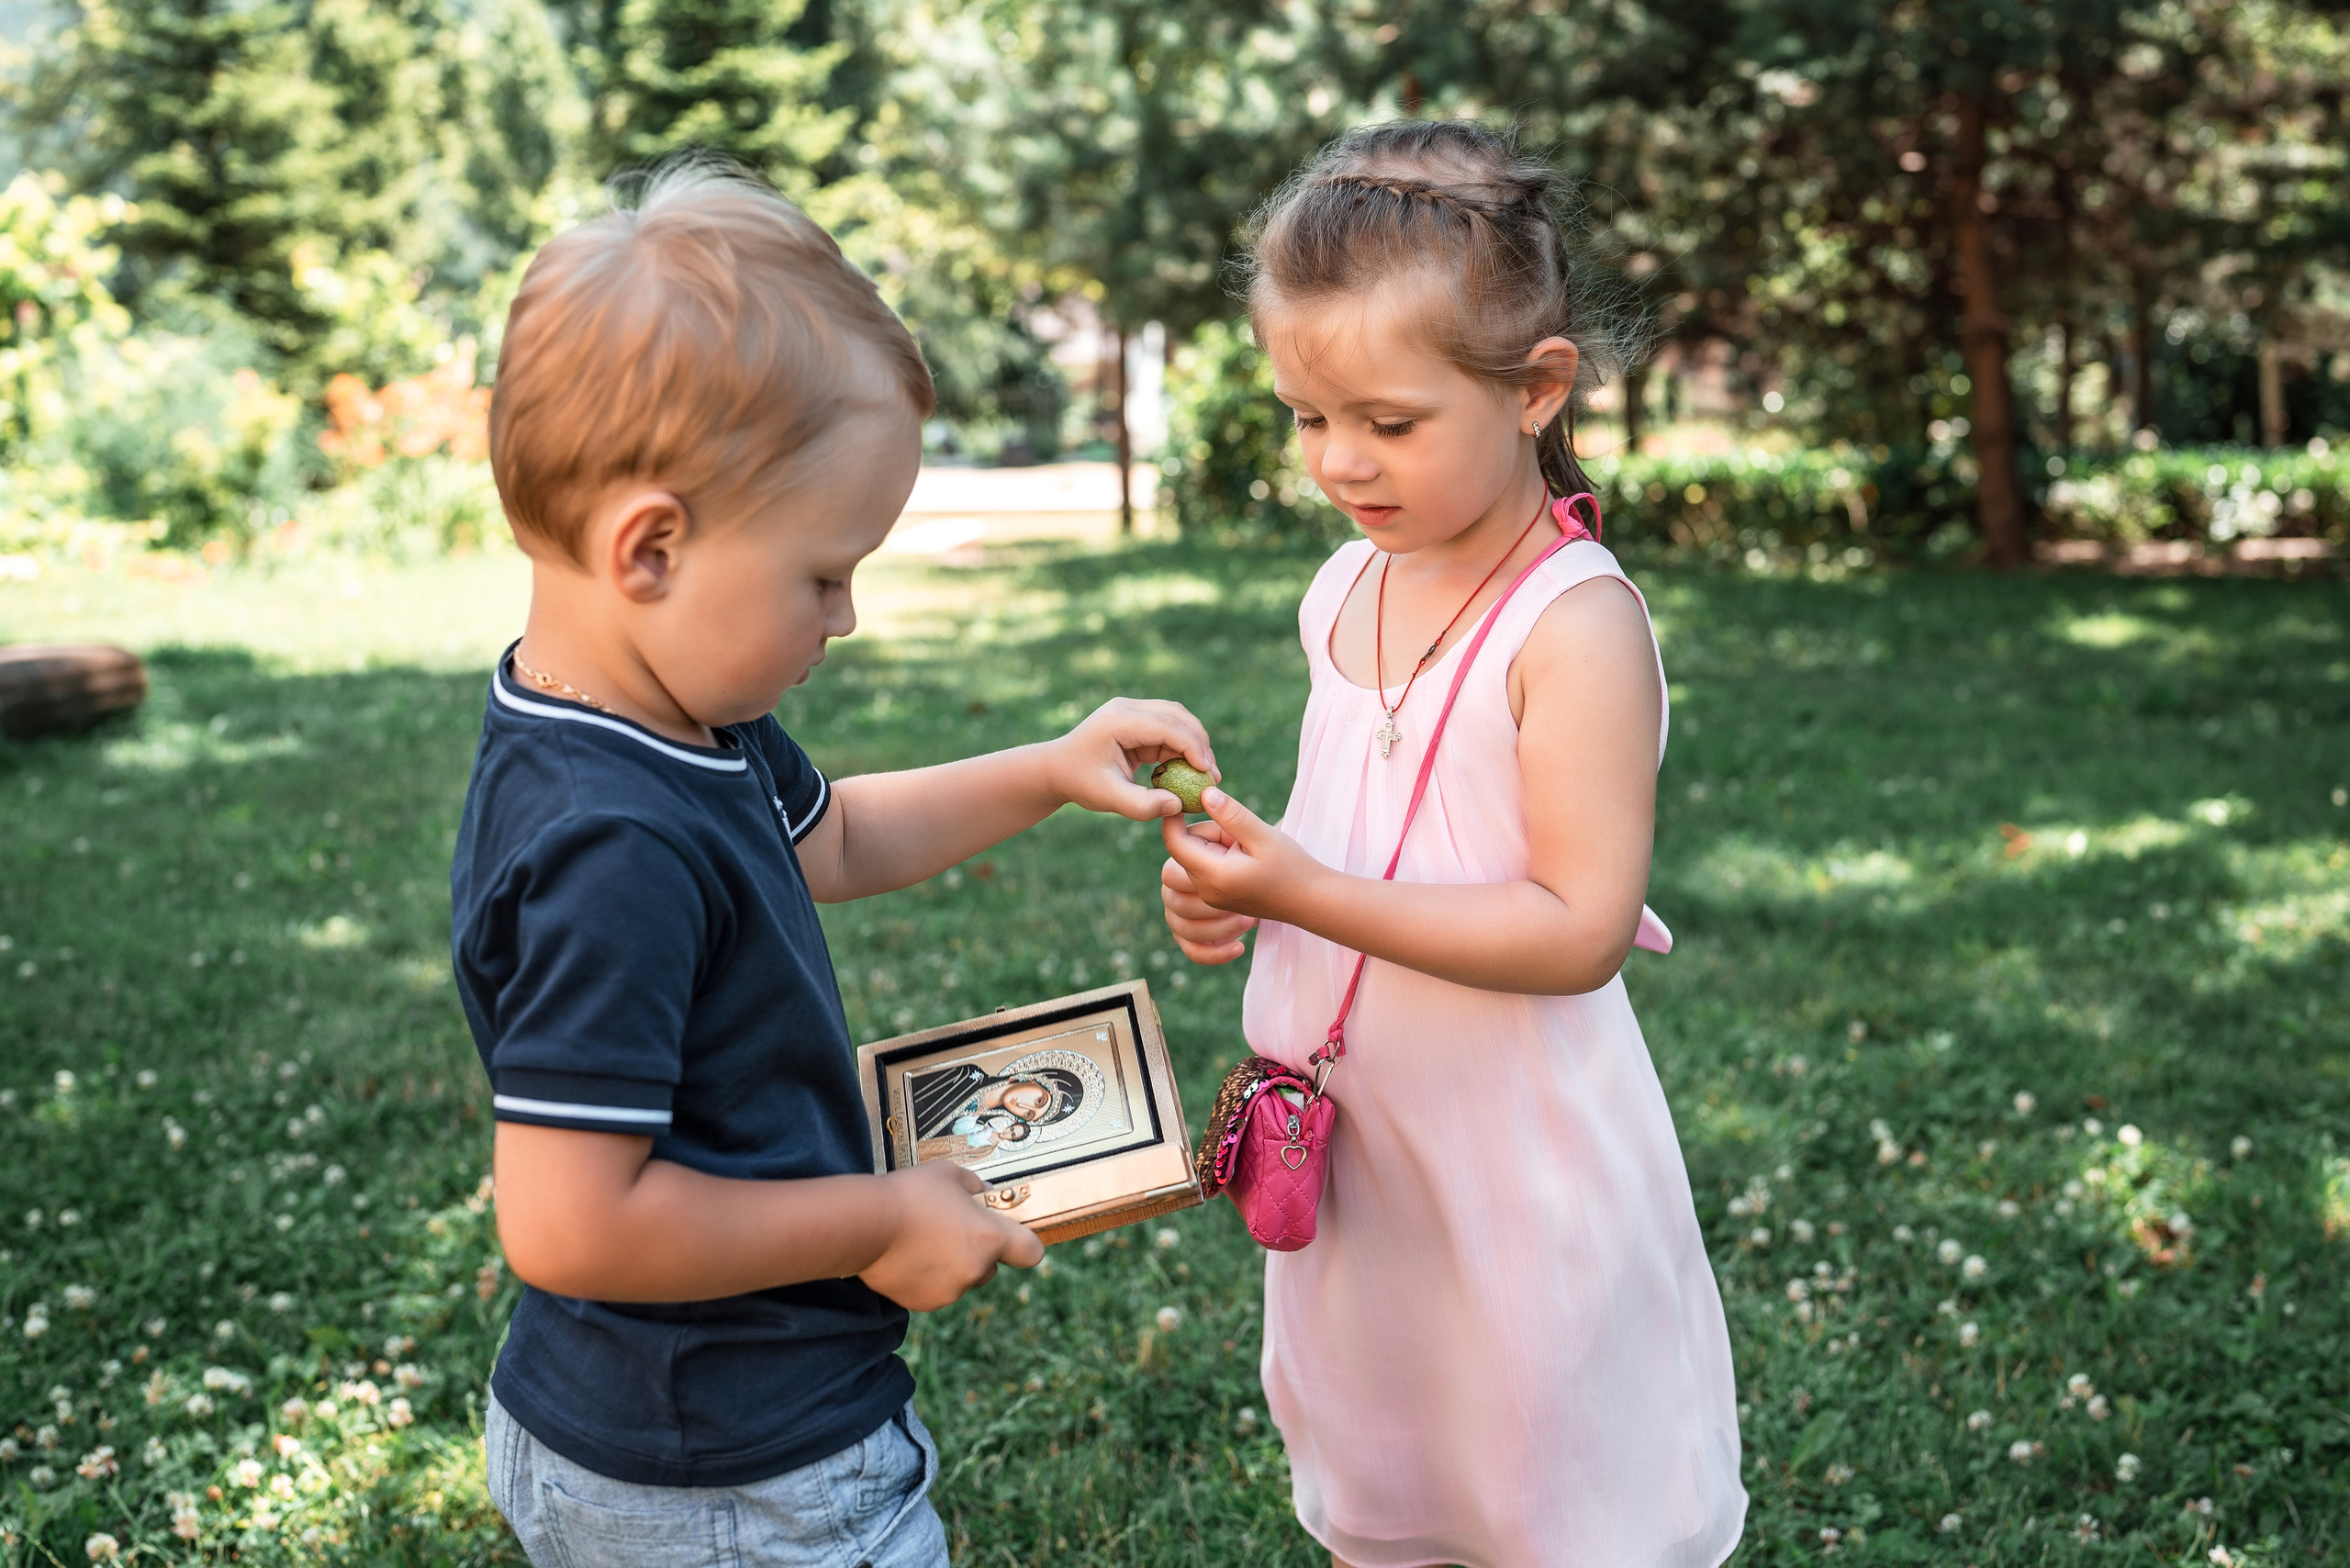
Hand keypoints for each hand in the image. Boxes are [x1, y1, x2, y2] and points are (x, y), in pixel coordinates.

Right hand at [858, 1163, 1043, 1311]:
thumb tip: (984, 1193)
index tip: (1010, 1237)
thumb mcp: (948, 1174)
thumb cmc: (910, 1194)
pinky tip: (908, 1257)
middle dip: (977, 1253)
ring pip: (960, 1281)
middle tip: (951, 1232)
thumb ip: (974, 1185)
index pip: (1031, 1252)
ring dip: (950, 1266)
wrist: (866, 1225)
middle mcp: (976, 1269)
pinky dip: (927, 1279)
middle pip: (991, 1268)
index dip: (1023, 1244)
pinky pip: (935, 1291)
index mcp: (990, 1237)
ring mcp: (950, 1291)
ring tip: (922, 1242)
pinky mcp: (924, 1303)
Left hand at [1043, 698, 1216, 820]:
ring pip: (1177, 718)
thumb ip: (1142, 806)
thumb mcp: (1108, 798)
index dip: (1192, 747)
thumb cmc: (1079, 782)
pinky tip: (1188, 770)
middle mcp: (1126, 708)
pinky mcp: (1138, 720)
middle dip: (1199, 744)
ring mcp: (1132, 710)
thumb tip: (1178, 804)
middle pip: (1177, 715)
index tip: (1208, 773)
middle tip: (1212, 775)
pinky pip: (1169, 728)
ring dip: (1194, 744)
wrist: (1056, 769)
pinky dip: (1182, 747)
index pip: (1166, 726)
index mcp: (1117, 721)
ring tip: (1205, 774)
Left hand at [1160, 787, 1323, 931]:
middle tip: (1239, 835)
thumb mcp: (1263, 836)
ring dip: (1214, 844)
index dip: (1174, 817)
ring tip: (1246, 849)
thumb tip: (1203, 794)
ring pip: (1195, 856)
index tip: (1187, 797)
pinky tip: (1245, 859)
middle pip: (1184, 848)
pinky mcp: (1217, 897)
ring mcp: (1210, 897)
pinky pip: (1206, 867)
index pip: (1175, 842)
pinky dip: (1220, 856)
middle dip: (1205, 832)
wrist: (1310, 901)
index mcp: (1214, 875)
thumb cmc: (1291, 867)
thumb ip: (1232, 815)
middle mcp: (1206, 890)